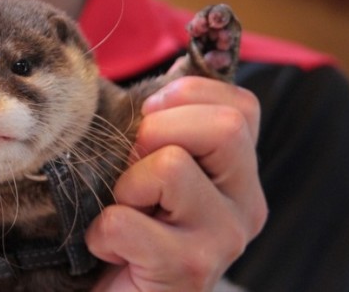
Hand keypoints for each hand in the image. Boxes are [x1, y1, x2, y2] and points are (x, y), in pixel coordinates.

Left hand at [87, 77, 266, 291]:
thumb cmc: (132, 223)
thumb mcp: (150, 164)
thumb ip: (163, 125)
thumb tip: (164, 78)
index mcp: (239, 173)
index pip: (241, 106)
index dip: (187, 95)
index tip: (151, 115)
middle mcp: (246, 204)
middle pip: (225, 127)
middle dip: (157, 132)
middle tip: (132, 166)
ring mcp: (223, 239)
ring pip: (172, 166)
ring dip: (126, 185)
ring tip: (122, 211)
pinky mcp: (188, 270)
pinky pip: (126, 221)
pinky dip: (102, 231)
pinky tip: (110, 248)